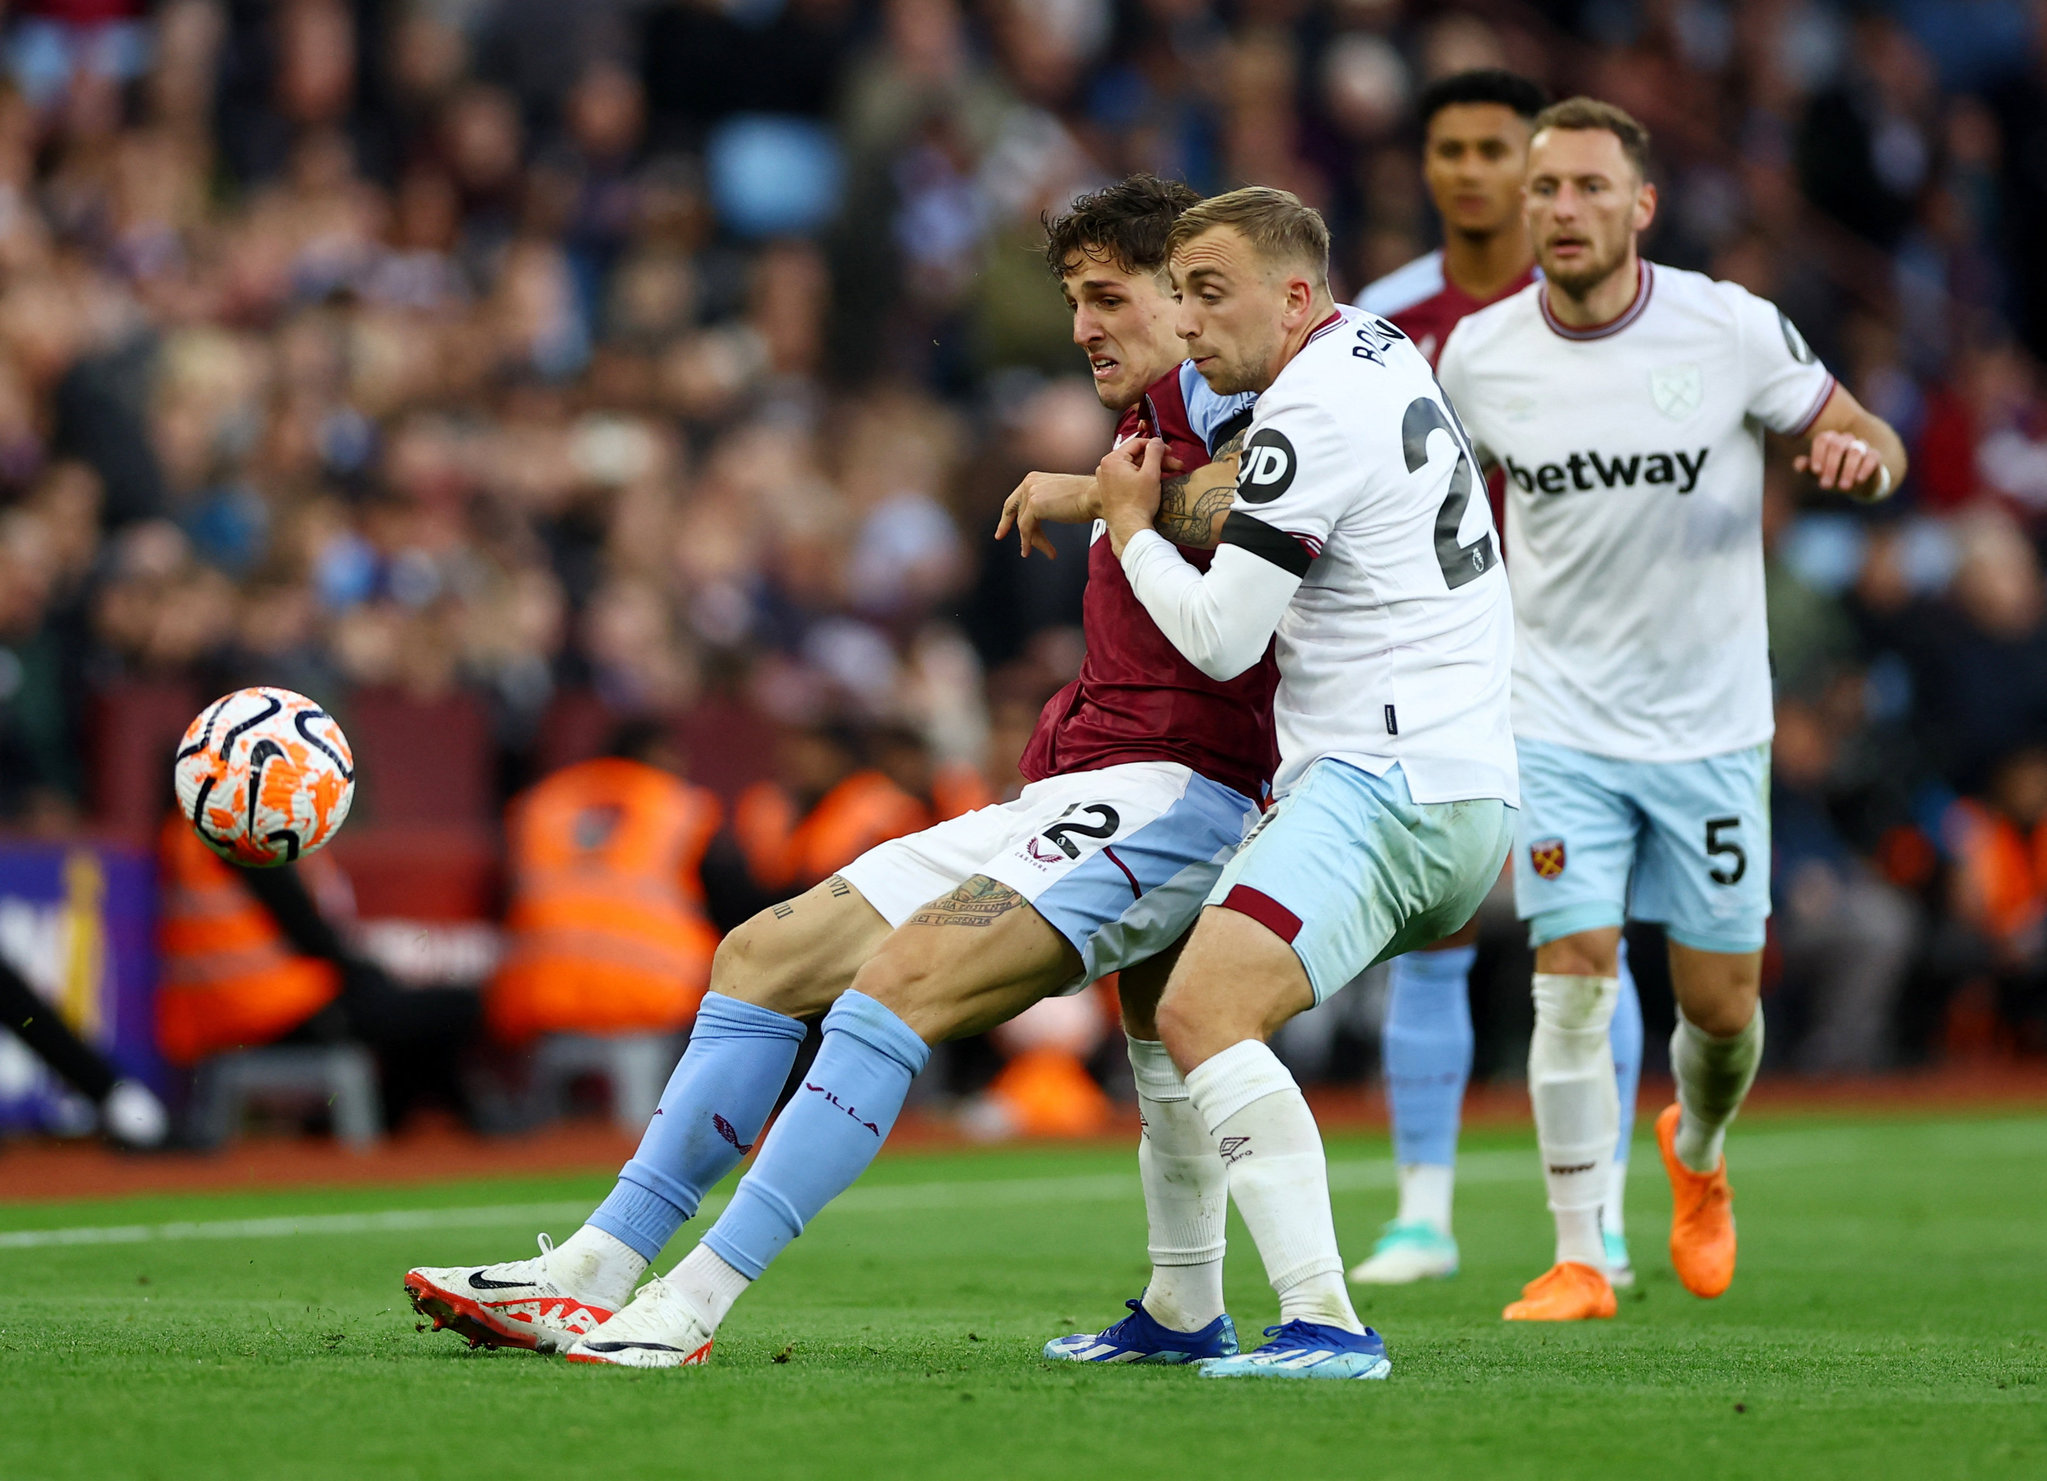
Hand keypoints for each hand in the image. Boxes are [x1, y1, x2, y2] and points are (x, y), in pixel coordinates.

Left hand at [995, 472, 1101, 558]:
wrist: (1097, 496)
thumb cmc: (1088, 498)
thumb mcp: (1061, 498)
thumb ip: (1047, 504)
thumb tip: (1036, 523)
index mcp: (1035, 478)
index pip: (1016, 498)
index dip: (1007, 515)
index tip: (1002, 529)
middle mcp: (1030, 482)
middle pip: (1016, 511)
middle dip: (1007, 525)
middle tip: (1000, 536)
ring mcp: (1031, 492)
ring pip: (1023, 523)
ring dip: (1034, 540)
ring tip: (1048, 552)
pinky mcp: (1034, 504)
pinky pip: (1026, 529)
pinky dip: (1029, 542)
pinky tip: (1032, 551)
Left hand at [1097, 435, 1165, 556]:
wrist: (1128, 529)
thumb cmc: (1138, 504)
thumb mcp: (1151, 473)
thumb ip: (1155, 452)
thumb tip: (1157, 441)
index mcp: (1113, 460)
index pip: (1138, 443)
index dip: (1157, 446)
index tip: (1170, 452)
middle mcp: (1106, 467)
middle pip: (1136, 457)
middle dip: (1157, 460)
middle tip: (1175, 465)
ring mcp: (1106, 480)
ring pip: (1133, 468)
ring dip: (1152, 469)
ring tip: (1169, 474)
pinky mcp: (1111, 491)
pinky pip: (1128, 478)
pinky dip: (1142, 478)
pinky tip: (1156, 482)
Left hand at [1795, 430, 1884, 496]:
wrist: (1856, 485)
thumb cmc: (1833, 476)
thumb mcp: (1818, 474)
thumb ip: (1808, 468)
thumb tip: (1798, 463)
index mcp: (1830, 441)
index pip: (1823, 439)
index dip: (1818, 454)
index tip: (1815, 471)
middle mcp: (1846, 440)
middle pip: (1837, 445)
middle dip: (1831, 466)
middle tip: (1825, 485)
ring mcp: (1861, 447)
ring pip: (1855, 451)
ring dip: (1848, 470)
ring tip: (1842, 487)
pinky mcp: (1874, 456)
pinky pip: (1872, 457)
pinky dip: (1865, 468)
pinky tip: (1858, 480)